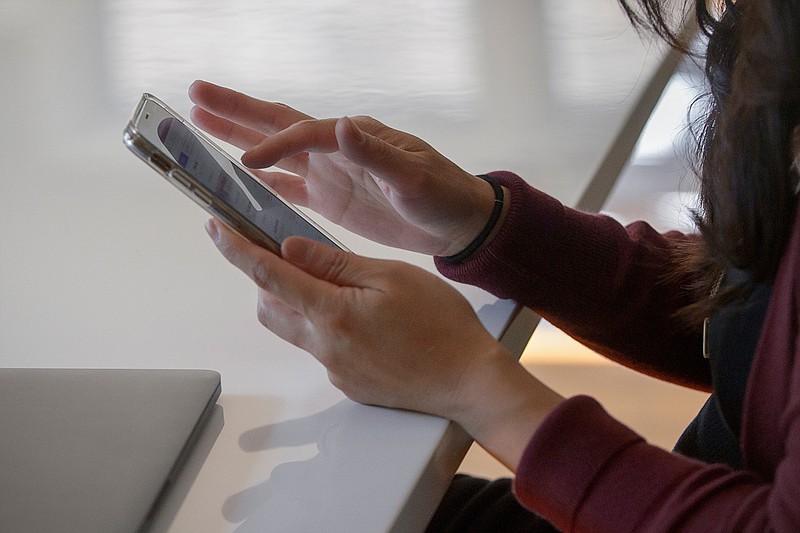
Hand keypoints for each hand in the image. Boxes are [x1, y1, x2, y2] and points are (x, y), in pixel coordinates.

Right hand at [189, 80, 498, 256]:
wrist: (456, 222)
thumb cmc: (442, 194)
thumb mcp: (413, 175)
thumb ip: (375, 154)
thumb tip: (340, 124)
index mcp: (353, 138)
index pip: (302, 134)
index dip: (272, 146)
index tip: (245, 163)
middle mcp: (334, 149)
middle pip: (276, 125)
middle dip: (235, 113)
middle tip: (194, 96)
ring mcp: (329, 173)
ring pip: (274, 153)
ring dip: (237, 140)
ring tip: (199, 124)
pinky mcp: (330, 198)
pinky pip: (287, 187)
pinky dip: (261, 182)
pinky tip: (237, 177)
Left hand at [205, 219, 563, 469]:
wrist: (468, 381)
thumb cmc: (440, 324)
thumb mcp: (392, 277)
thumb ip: (336, 263)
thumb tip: (290, 247)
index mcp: (332, 313)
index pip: (269, 275)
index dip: (236, 249)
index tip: (215, 228)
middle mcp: (324, 345)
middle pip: (269, 307)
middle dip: (266, 278)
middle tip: (286, 253)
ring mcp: (335, 369)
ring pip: (294, 329)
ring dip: (295, 302)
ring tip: (331, 283)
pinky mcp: (347, 382)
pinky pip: (321, 347)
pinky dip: (326, 324)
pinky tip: (363, 318)